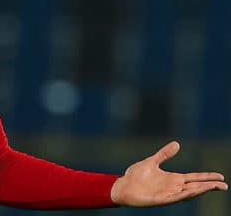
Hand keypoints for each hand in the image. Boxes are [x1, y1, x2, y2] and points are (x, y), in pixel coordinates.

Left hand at [111, 141, 226, 206]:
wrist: (123, 186)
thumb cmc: (136, 176)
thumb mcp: (152, 161)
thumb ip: (164, 154)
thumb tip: (177, 143)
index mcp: (173, 179)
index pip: (194, 178)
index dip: (207, 177)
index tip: (221, 176)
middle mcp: (173, 187)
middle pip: (196, 187)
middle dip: (209, 186)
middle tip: (224, 185)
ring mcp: (168, 194)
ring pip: (188, 193)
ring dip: (200, 191)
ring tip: (213, 187)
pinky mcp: (161, 200)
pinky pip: (175, 198)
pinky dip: (184, 195)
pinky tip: (192, 192)